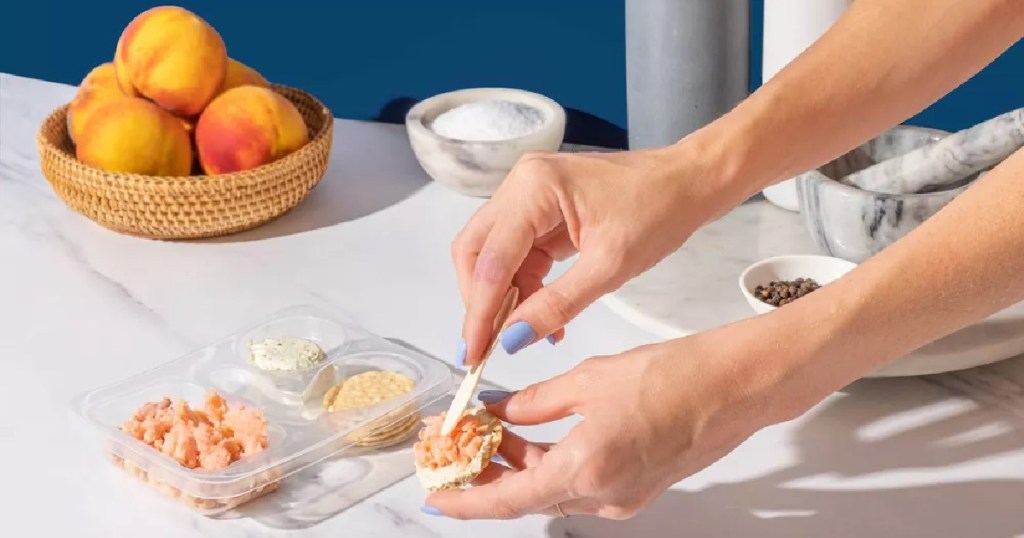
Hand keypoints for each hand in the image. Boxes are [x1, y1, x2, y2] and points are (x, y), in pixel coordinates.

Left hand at [425, 321, 790, 519]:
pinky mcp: (636, 488)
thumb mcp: (591, 379)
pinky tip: (532, 438)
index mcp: (586, 469)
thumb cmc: (676, 377)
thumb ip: (536, 403)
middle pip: (526, 498)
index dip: (464, 501)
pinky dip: (549, 465)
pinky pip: (578, 484)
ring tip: (489, 436)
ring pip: (551, 491)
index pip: (507, 501)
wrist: (736, 387)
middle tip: (457, 450)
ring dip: (517, 469)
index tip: (435, 492)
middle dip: (487, 477)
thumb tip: (502, 410)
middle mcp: (603, 496)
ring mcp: (622, 498)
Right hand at [453, 143, 734, 365]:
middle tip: (486, 346)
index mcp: (534, 188)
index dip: (478, 311)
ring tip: (523, 336)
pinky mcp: (540, 210)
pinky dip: (524, 286)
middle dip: (479, 301)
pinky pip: (517, 253)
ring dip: (502, 297)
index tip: (473, 353)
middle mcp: (521, 184)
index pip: (490, 259)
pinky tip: (542, 316)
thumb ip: (556, 305)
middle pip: (475, 251)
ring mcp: (528, 195)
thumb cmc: (660, 211)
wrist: (689, 183)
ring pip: (492, 254)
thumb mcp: (609, 267)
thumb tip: (512, 339)